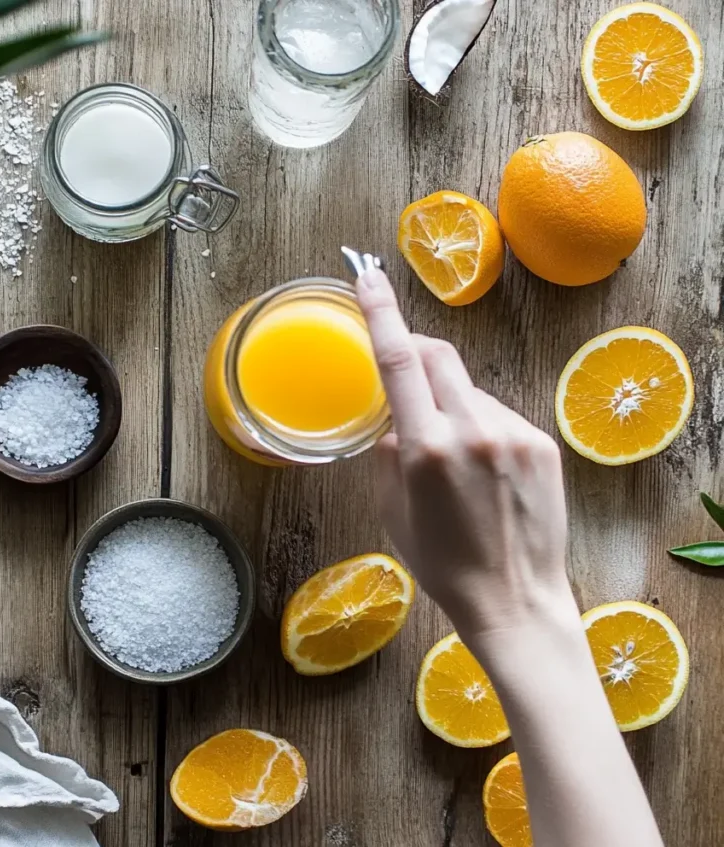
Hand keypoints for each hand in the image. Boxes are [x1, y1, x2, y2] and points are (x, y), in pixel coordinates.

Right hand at [355, 267, 575, 642]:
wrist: (515, 600)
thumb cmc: (442, 563)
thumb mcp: (393, 510)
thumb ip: (390, 452)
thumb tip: (395, 420)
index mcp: (427, 448)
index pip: (399, 361)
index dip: (381, 312)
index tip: (366, 275)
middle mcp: (473, 430)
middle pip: (438, 356)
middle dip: (416, 350)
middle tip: (404, 372)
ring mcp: (514, 433)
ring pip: (469, 389)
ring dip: (450, 402)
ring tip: (454, 457)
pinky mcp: (541, 443)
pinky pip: (499, 413)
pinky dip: (480, 426)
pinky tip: (484, 471)